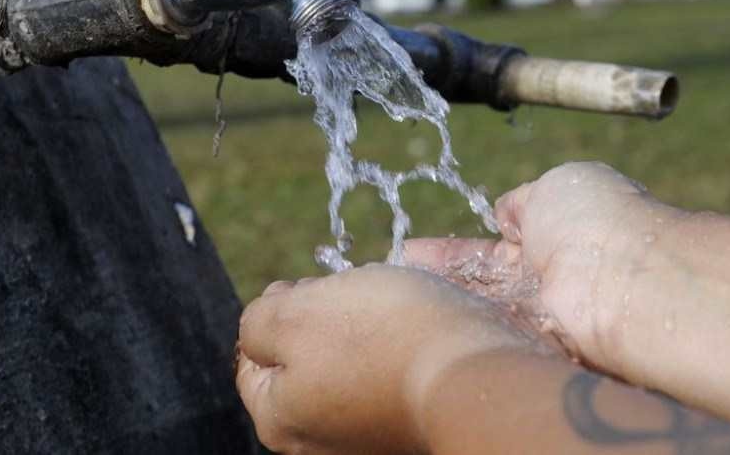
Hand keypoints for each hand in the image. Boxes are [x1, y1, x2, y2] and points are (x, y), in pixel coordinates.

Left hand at [236, 264, 549, 453]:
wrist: (477, 372)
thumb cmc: (381, 338)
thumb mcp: (295, 312)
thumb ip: (258, 320)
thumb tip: (264, 323)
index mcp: (279, 419)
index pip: (252, 356)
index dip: (278, 308)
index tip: (310, 288)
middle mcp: (319, 442)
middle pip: (304, 359)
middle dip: (324, 317)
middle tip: (354, 297)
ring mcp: (368, 437)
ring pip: (350, 362)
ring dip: (366, 329)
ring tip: (393, 310)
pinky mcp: (410, 424)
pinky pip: (392, 375)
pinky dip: (400, 348)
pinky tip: (417, 332)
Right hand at [405, 162, 682, 372]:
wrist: (627, 282)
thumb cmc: (596, 221)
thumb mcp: (554, 186)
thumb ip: (523, 201)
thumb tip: (505, 213)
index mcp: (558, 231)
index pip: (496, 244)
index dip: (455, 249)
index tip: (415, 249)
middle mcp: (549, 277)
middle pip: (482, 281)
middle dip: (440, 277)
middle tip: (396, 275)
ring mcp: (542, 314)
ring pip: (482, 307)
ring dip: (442, 301)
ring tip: (394, 296)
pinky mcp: (537, 347)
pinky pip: (489, 334)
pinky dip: (457, 326)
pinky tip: (418, 320)